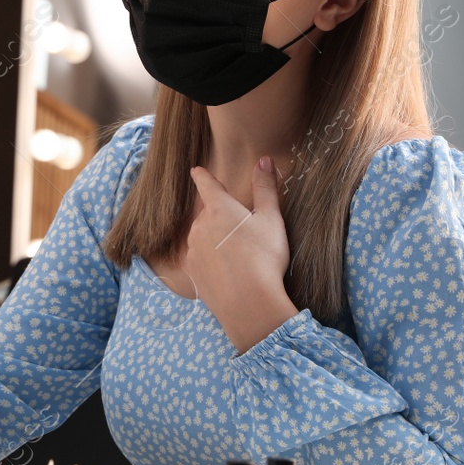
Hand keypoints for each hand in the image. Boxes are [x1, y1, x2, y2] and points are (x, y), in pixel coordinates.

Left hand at [184, 157, 297, 351]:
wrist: (249, 304)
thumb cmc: (264, 258)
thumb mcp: (271, 219)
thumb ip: (266, 188)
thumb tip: (264, 160)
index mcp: (219, 208)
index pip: (207, 185)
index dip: (202, 176)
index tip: (196, 171)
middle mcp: (199, 226)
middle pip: (207, 214)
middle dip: (219, 216)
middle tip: (239, 229)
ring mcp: (192, 250)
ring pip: (201, 237)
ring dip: (213, 239)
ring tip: (236, 254)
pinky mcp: (191, 272)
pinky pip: (198, 259)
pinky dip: (209, 260)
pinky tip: (225, 270)